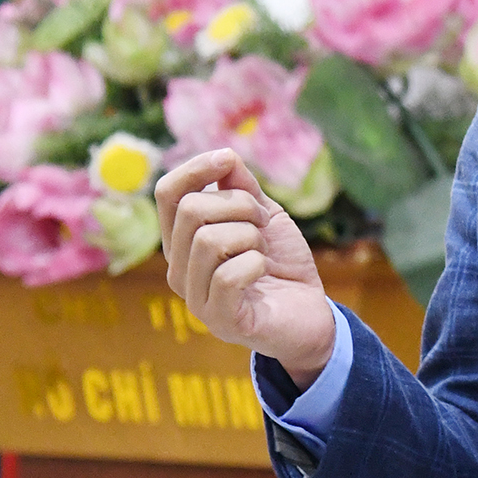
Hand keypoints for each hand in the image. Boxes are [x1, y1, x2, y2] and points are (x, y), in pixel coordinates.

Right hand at [155, 149, 336, 385]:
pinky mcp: (219, 320)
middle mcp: (179, 270)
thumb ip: (240, 187)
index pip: (167, 193)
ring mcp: (195, 298)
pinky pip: (227, 275)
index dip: (195, 168)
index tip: (227, 160)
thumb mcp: (263, 214)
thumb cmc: (281, 263)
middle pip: (190, 210)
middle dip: (238, 205)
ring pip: (208, 240)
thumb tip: (223, 156)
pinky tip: (263, 271)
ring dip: (250, 236)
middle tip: (261, 223)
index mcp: (183, 241)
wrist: (310, 313)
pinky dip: (255, 263)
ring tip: (263, 251)